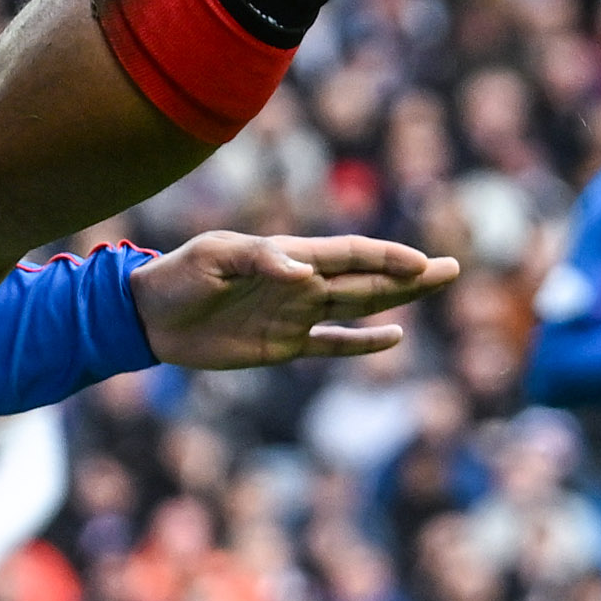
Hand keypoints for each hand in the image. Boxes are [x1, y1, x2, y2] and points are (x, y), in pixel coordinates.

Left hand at [130, 232, 460, 369]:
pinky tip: (394, 337)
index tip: (420, 262)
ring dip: (397, 300)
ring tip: (436, 286)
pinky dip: (362, 343)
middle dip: (409, 274)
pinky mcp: (282, 345)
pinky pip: (331, 344)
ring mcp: (295, 314)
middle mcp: (300, 283)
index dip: (384, 257)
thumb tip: (305, 271)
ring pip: (358, 307)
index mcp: (287, 255)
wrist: (147, 316)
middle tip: (452, 268)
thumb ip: (259, 259)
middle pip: (366, 279)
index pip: (347, 254)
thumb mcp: (212, 258)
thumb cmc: (177, 276)